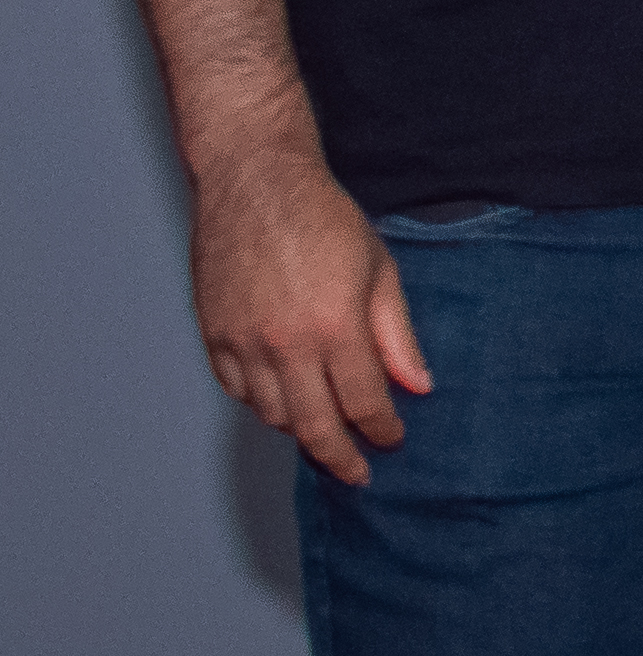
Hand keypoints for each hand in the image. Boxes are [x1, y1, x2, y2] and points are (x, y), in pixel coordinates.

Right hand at [190, 150, 426, 483]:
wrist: (255, 182)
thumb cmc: (324, 219)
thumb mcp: (379, 271)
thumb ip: (397, 335)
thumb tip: (418, 386)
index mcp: (334, 326)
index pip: (363, 403)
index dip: (381, 429)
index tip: (392, 440)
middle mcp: (284, 343)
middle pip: (313, 425)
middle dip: (340, 456)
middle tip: (358, 473)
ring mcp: (242, 342)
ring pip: (272, 414)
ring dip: (301, 430)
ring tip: (325, 436)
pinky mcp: (212, 335)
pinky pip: (238, 391)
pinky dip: (263, 404)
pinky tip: (285, 402)